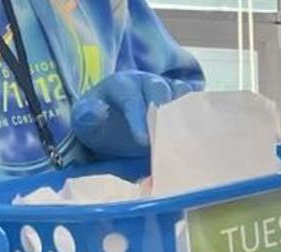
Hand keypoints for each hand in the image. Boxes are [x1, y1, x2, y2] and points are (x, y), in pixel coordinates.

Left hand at [70, 70, 196, 157]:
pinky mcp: (181, 100)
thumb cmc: (98, 125)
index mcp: (120, 85)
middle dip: (163, 114)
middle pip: (160, 89)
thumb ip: (87, 117)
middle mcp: (145, 81)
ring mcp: (166, 88)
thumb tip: (97, 111)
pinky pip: (194, 102)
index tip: (143, 141)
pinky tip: (194, 137)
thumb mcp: (84, 123)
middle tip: (164, 140)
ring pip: (181, 92)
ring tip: (182, 137)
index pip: (131, 97)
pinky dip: (196, 116)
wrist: (112, 129)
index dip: (138, 118)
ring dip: (183, 113)